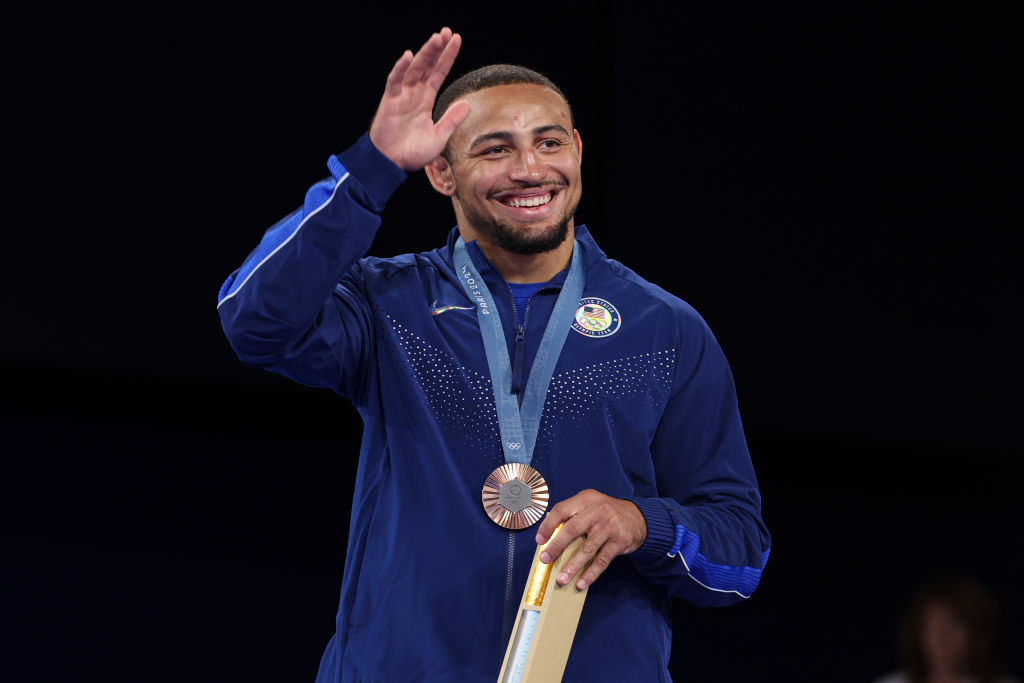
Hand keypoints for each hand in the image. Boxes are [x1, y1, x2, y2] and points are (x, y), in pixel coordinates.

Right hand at [368, 28, 470, 170]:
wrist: (392, 164)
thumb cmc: (412, 153)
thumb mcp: (438, 137)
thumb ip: (451, 120)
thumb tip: (467, 104)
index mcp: (426, 100)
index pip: (438, 73)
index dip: (447, 57)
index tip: (456, 41)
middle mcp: (414, 94)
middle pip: (427, 66)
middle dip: (437, 49)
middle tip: (447, 32)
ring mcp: (401, 96)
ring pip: (414, 69)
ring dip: (425, 53)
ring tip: (436, 38)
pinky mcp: (390, 102)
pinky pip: (394, 82)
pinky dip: (400, 69)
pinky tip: (408, 56)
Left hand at [534, 489, 647, 589]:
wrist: (638, 517)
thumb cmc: (607, 513)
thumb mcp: (590, 505)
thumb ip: (573, 516)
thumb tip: (550, 538)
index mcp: (585, 499)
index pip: (561, 510)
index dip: (548, 525)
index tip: (539, 540)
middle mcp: (598, 510)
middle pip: (572, 529)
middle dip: (556, 546)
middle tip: (545, 559)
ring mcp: (609, 526)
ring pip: (587, 549)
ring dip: (572, 566)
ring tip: (562, 579)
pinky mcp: (619, 541)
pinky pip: (602, 561)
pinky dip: (590, 574)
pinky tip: (581, 583)